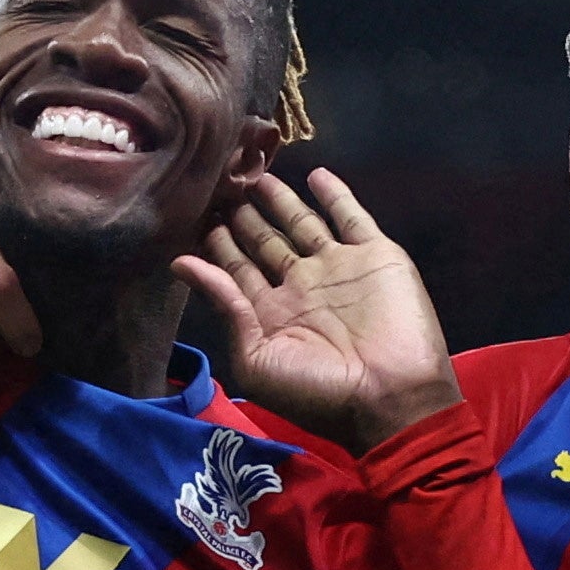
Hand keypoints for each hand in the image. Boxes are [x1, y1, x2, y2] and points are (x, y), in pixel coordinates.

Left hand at [171, 170, 461, 452]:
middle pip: (266, 242)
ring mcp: (338, 267)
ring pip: (303, 223)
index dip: (218, 245)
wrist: (390, 395)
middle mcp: (302, 286)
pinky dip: (335, 195)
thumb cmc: (316, 388)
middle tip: (222, 183)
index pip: (238, 270)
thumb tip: (180, 263)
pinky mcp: (375, 255)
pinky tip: (315, 173)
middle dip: (244, 216)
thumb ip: (226, 304)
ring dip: (281, 200)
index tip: (197, 215)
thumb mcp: (256, 357)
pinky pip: (351, 216)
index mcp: (271, 314)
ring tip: (257, 174)